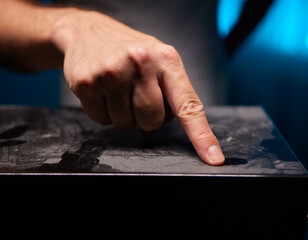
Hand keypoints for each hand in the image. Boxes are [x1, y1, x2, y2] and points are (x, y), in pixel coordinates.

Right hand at [51, 10, 224, 164]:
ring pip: (126, 124)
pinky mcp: (87, 82)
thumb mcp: (159, 60)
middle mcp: (141, 62)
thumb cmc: (130, 51)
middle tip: (137, 97)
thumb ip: (168, 94)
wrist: (87, 31)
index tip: (213, 159)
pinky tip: (102, 91)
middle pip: (153, 121)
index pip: (188, 105)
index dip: (201, 135)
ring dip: (123, 115)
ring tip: (117, 90)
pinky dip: (103, 112)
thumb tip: (155, 131)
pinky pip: (102, 120)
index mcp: (166, 59)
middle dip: (147, 119)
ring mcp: (112, 72)